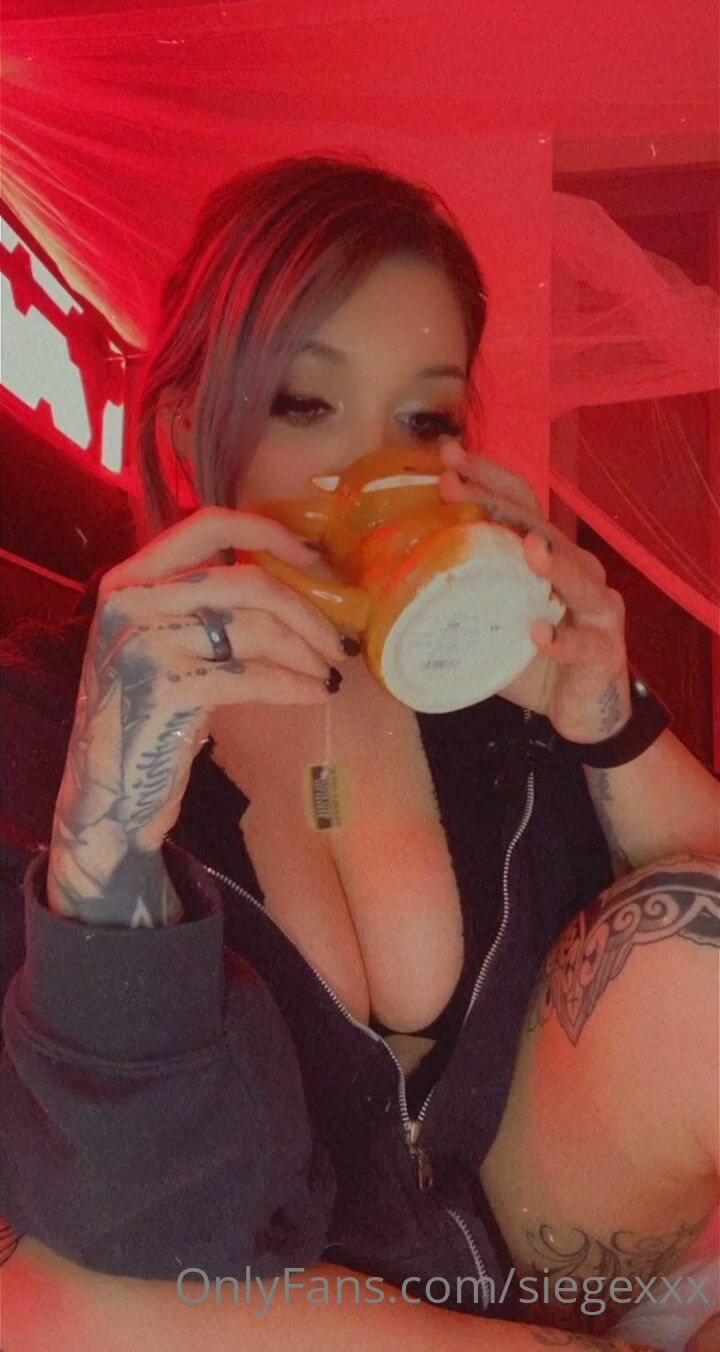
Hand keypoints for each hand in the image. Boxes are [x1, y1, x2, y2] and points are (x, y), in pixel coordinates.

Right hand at [49, 508, 349, 922]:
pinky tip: (315, 694)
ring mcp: (143, 643)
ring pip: (255, 627)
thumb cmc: (145, 717)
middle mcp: (130, 601)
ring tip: (328, 671)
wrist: (107, 791)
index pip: (207, 525)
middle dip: (306, 612)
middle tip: (338, 641)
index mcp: (129, 579)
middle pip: (246, 581)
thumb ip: (199, 606)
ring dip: (306, 650)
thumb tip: (290, 583)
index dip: (267, 532)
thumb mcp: (158, 643)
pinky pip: (251, 676)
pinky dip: (293, 684)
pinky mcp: (164, 689)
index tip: (310, 558)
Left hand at [436, 436, 632, 743]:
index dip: (486, 475)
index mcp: (545, 554)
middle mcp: (577, 569)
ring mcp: (597, 609)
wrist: (577, 710)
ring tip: (525, 547)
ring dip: (552, 561)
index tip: (445, 455)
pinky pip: (583, 643)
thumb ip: (449, 600)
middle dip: (498, 503)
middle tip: (453, 485)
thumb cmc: (529, 658)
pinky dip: (561, 639)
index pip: (519, 501)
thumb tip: (374, 591)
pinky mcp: (603, 650)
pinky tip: (537, 633)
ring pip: (578, 577)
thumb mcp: (484, 622)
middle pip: (540, 527)